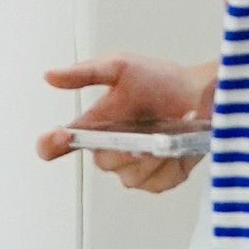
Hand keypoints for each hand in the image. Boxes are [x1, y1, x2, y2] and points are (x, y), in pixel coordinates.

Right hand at [37, 54, 210, 172]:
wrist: (197, 94)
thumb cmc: (157, 80)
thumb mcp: (120, 66)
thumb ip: (85, 73)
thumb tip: (50, 76)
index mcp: (92, 128)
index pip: (54, 145)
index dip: (51, 145)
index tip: (61, 135)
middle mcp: (108, 152)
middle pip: (102, 161)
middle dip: (123, 145)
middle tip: (145, 127)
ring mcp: (132, 170)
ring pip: (131, 175)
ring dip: (152, 154)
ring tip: (169, 130)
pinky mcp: (158, 181)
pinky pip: (157, 182)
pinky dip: (171, 164)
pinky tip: (178, 145)